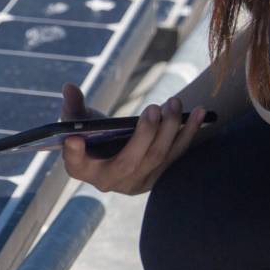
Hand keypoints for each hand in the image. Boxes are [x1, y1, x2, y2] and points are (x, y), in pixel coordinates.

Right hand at [57, 81, 204, 195]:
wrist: (111, 158)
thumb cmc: (90, 137)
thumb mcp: (77, 122)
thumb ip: (73, 106)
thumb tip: (69, 87)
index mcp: (83, 168)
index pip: (76, 164)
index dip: (74, 154)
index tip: (73, 139)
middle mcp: (109, 181)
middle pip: (130, 161)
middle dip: (145, 134)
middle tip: (153, 108)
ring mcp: (137, 182)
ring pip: (158, 157)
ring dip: (170, 129)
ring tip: (174, 103)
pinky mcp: (158, 175)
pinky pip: (176, 155)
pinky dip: (188, 133)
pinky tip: (200, 113)